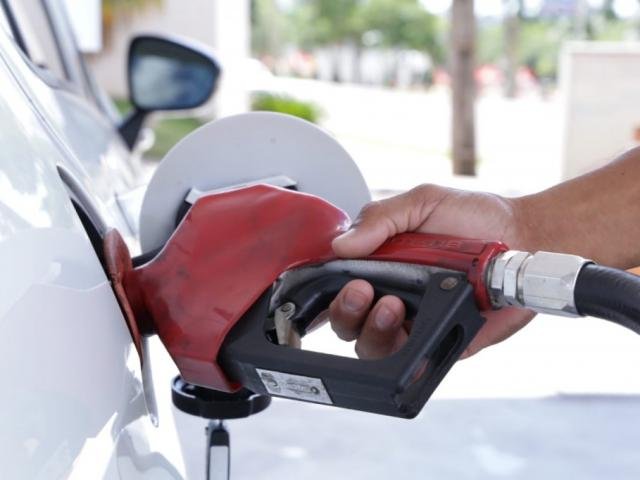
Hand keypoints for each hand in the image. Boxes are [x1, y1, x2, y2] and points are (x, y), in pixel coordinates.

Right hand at [329, 184, 534, 359]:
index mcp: (380, 262)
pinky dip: (404, 352)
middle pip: (347, 321)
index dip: (328, 289)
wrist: (526, 238)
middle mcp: (392, 293)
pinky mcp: (440, 341)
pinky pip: (412, 359)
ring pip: (372, 345)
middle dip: (346, 311)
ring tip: (392, 307)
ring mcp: (415, 320)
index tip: (338, 280)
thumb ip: (381, 218)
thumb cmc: (478, 218)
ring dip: (372, 330)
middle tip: (362, 292)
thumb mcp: (423, 202)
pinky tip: (412, 327)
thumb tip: (341, 243)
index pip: (338, 283)